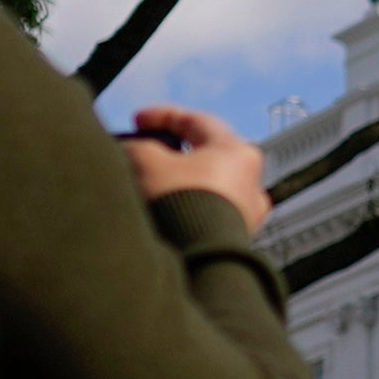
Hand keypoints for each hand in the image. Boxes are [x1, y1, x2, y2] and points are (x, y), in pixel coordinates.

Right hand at [119, 104, 270, 230]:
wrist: (197, 262)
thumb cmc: (183, 209)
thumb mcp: (147, 161)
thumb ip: (137, 146)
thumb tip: (129, 149)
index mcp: (237, 152)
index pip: (196, 122)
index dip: (161, 117)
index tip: (138, 121)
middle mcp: (250, 181)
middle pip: (203, 156)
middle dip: (169, 154)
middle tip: (144, 154)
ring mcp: (245, 214)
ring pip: (204, 187)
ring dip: (176, 183)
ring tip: (148, 187)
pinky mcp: (232, 241)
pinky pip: (205, 214)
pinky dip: (183, 209)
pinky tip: (162, 214)